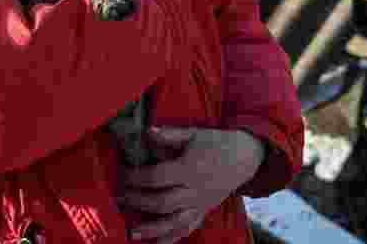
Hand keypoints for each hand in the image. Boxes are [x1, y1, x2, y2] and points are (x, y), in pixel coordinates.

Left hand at [116, 126, 264, 242]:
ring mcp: (200, 204)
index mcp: (190, 169)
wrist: (244, 157)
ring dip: (153, 229)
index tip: (123, 175)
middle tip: (121, 198)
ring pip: (175, 222)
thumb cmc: (216, 143)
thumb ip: (169, 135)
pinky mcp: (204, 212)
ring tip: (133, 233)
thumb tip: (146, 132)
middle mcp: (195, 190)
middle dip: (139, 202)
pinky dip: (172, 239)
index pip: (158, 177)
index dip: (137, 178)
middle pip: (163, 202)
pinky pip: (188, 229)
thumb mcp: (193, 133)